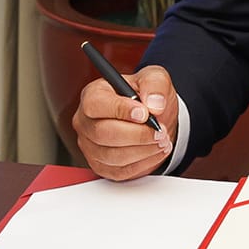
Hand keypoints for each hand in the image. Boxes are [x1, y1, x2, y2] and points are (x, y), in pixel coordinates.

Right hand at [73, 64, 177, 180]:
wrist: (152, 118)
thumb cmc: (146, 96)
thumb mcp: (155, 78)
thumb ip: (155, 84)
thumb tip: (154, 104)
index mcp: (93, 94)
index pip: (96, 104)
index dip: (120, 110)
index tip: (145, 113)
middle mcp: (86, 121)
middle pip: (103, 133)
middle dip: (137, 134)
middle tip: (160, 131)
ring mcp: (90, 146)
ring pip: (112, 155)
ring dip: (143, 150)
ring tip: (162, 141)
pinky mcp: (101, 165)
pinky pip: (119, 170)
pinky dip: (142, 163)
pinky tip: (155, 151)